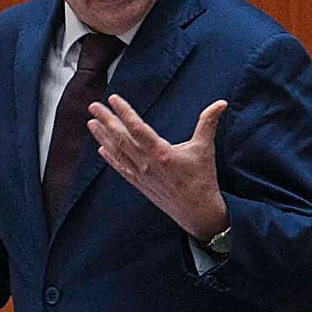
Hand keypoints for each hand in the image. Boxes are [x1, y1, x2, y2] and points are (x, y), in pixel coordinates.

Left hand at [87, 94, 228, 241]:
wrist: (198, 212)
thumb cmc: (202, 179)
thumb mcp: (205, 149)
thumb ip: (208, 123)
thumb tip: (221, 103)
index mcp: (161, 153)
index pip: (138, 128)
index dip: (124, 112)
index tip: (113, 99)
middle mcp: (147, 164)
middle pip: (121, 138)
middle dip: (106, 121)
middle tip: (93, 106)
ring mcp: (141, 175)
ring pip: (117, 152)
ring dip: (102, 136)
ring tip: (91, 123)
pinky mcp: (140, 184)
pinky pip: (120, 168)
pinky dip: (110, 157)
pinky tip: (101, 148)